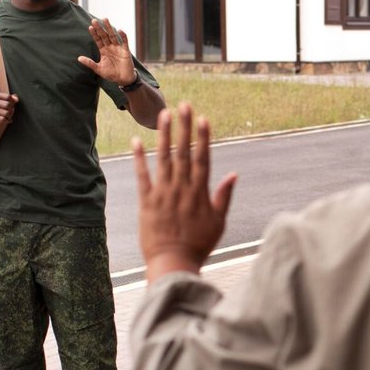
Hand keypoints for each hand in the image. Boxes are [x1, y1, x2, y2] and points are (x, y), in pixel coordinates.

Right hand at [0, 91, 16, 132]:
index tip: (10, 105)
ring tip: (6, 117)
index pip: (8, 96)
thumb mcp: (7, 103)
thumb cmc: (1, 110)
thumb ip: (13, 99)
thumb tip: (16, 99)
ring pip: (6, 113)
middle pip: (7, 104)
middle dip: (11, 110)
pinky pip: (3, 119)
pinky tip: (4, 120)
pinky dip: (6, 121)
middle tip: (10, 113)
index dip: (12, 102)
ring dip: (9, 116)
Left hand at [79, 16, 136, 86]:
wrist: (123, 80)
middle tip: (94, 20)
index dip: (94, 34)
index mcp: (103, 51)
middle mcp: (110, 47)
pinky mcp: (125, 51)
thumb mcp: (98, 69)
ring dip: (109, 28)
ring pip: (113, 36)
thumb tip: (78, 58)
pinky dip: (123, 36)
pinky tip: (119, 30)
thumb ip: (90, 63)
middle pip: (104, 35)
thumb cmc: (111, 74)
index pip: (98, 40)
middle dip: (99, 28)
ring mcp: (118, 48)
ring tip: (105, 19)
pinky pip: (124, 42)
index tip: (90, 27)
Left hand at [132, 102, 237, 279]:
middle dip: (184, 127)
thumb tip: (233, 174)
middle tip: (184, 105)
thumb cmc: (199, 245)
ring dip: (164, 135)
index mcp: (200, 193)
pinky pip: (142, 175)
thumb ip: (224, 197)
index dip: (203, 137)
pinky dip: (139, 158)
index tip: (203, 119)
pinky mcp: (146, 201)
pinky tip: (136, 141)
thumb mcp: (219, 222)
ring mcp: (163, 193)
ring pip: (164, 158)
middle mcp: (182, 189)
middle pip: (183, 152)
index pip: (202, 158)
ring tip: (164, 115)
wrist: (173, 263)